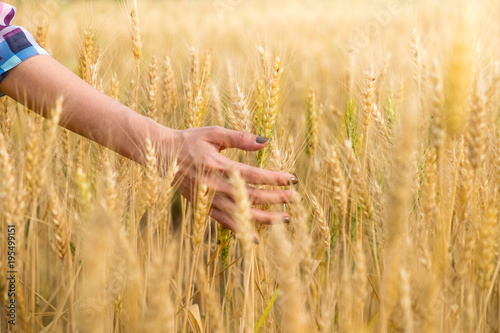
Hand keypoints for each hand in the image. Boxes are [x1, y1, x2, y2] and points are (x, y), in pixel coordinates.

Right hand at [161, 126, 295, 230]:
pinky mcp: (203, 207)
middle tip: (294, 199)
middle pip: (249, 196)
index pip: (252, 175)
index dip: (273, 178)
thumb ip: (240, 138)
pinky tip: (255, 237)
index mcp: (217, 165)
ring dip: (263, 218)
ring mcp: (208, 199)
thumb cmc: (189, 141)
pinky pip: (224, 222)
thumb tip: (266, 141)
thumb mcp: (214, 133)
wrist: (162, 156)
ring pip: (239, 213)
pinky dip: (240, 230)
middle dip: (274, 198)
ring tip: (283, 220)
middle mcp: (213, 185)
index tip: (292, 179)